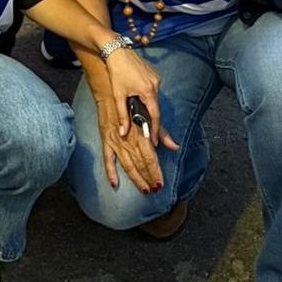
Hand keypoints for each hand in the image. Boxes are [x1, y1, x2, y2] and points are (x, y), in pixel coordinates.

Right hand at [90, 80, 162, 195]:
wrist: (110, 91)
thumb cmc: (131, 102)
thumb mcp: (148, 115)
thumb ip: (161, 133)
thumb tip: (175, 146)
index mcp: (140, 134)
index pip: (150, 159)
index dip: (155, 172)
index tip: (160, 184)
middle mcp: (129, 140)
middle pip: (140, 165)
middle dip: (148, 178)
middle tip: (154, 190)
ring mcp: (116, 142)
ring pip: (127, 165)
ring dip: (135, 179)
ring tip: (143, 189)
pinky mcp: (106, 141)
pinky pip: (108, 160)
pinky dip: (110, 172)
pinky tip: (114, 184)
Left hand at [101, 45, 176, 156]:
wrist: (115, 49)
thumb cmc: (116, 71)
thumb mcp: (118, 95)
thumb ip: (123, 115)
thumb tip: (123, 133)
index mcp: (148, 90)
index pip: (155, 115)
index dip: (155, 130)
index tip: (154, 141)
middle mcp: (155, 84)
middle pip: (155, 107)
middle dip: (152, 120)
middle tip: (148, 132)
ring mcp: (155, 77)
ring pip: (154, 98)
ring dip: (149, 107)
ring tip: (143, 117)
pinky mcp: (152, 73)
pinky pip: (152, 90)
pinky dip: (148, 97)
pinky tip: (140, 100)